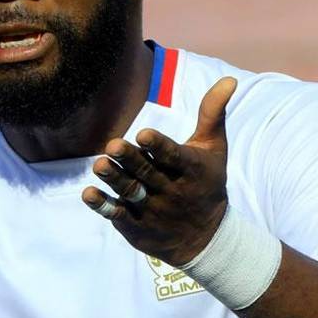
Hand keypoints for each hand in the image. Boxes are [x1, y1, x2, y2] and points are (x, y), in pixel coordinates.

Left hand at [81, 77, 236, 266]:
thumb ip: (212, 114)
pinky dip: (103, 205)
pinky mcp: (136, 225)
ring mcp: (152, 209)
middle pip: (147, 173)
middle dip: (130, 160)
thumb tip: (228, 79)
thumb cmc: (206, 182)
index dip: (159, 147)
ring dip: (114, 180)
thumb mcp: (214, 149)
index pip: (173, 156)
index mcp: (190, 170)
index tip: (143, 134)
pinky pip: (117, 214)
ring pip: (130, 192)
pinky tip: (88, 194)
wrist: (205, 239)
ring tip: (99, 165)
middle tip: (113, 146)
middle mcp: (171, 190)